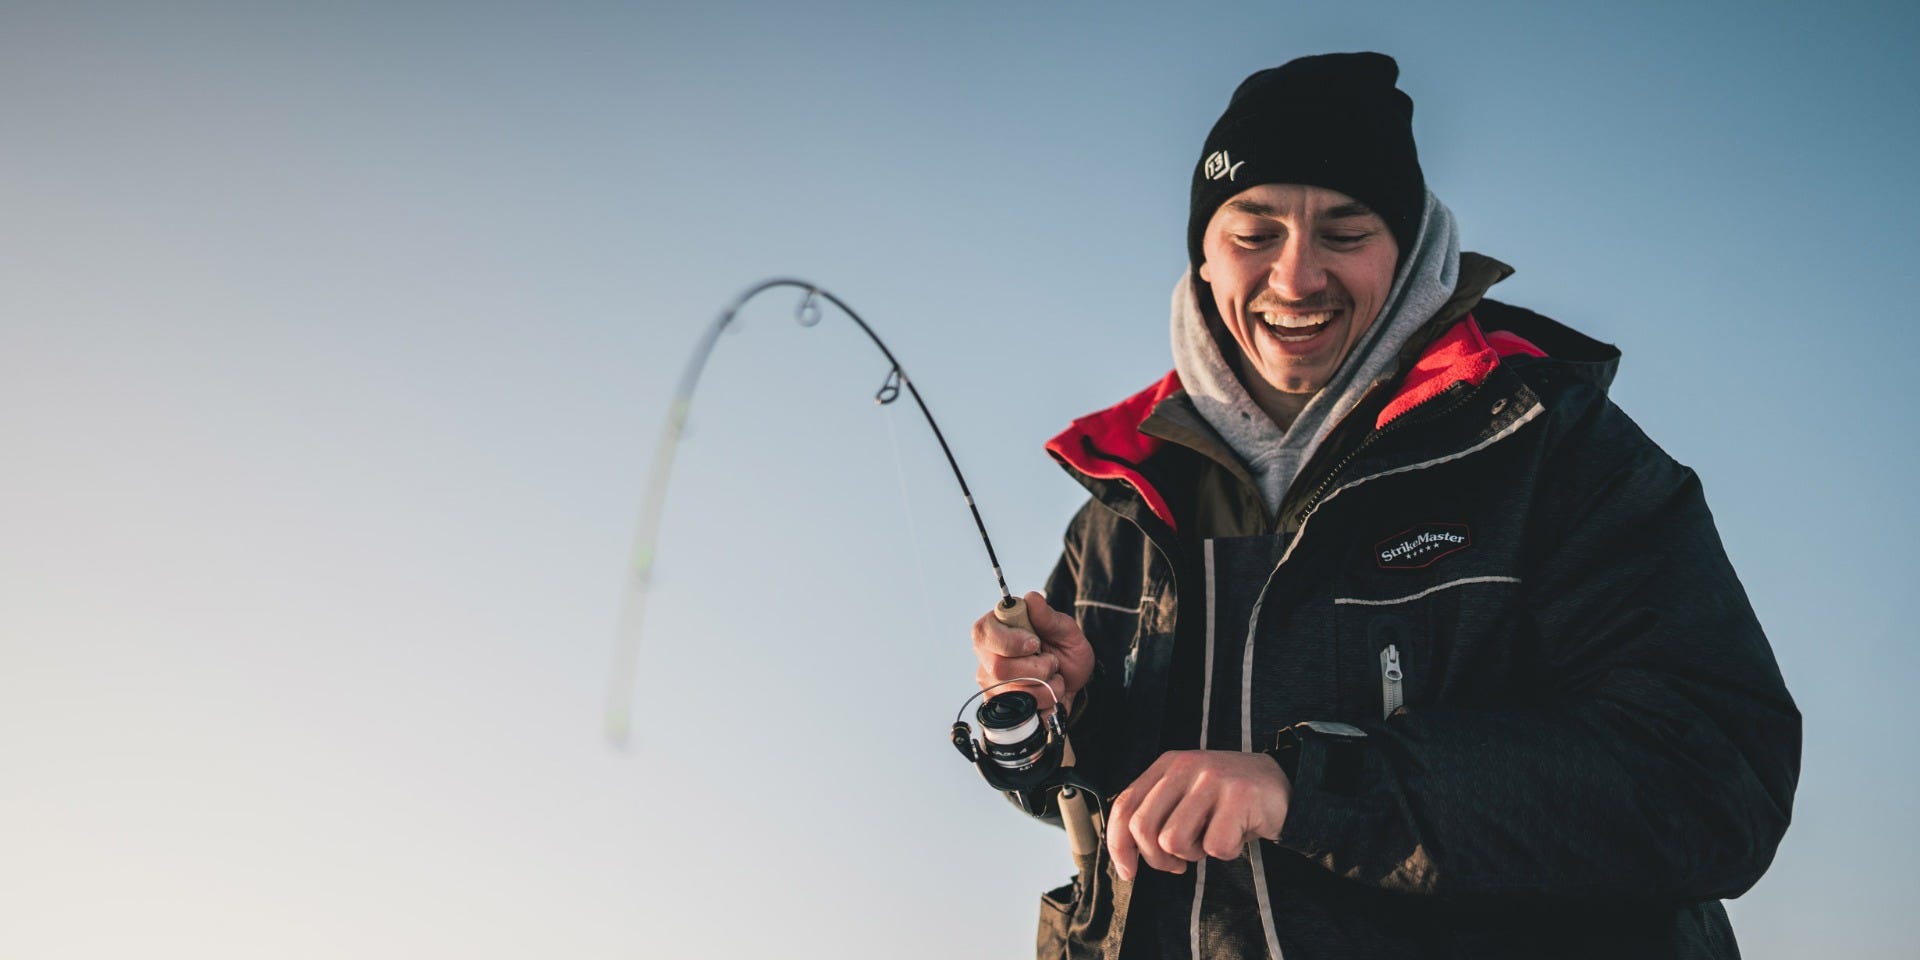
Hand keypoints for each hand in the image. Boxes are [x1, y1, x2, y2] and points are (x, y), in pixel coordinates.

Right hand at [971, 592, 1093, 716]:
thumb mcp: (1066, 630)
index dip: (1010, 641)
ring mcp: (990, 682)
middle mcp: (987, 655)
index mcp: (996, 628)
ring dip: (1044, 687)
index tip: (1035, 644)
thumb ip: (1048, 617)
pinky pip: (1018, 711)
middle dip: (1036, 669)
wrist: (1073, 682)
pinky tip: (1047, 694)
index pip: (985, 633)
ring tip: (1053, 678)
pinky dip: (1042, 704)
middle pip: (998, 667)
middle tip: (1052, 663)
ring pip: (1012, 692)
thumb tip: (1032, 598)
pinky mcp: (999, 705)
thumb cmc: (1064, 650)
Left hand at [1107, 750, 1290, 881]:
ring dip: (1194, 854)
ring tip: (1211, 840)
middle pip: (1143, 827)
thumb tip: (1126, 852)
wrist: (1281, 785)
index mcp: (1166, 765)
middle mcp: (1185, 766)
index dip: (1119, 845)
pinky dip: (1226, 853)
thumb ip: (1158, 813)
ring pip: (1174, 841)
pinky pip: (1214, 847)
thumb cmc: (1228, 800)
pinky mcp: (1239, 796)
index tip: (1128, 871)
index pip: (1124, 806)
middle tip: (1177, 864)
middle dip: (1156, 859)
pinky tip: (1236, 836)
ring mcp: (1212, 779)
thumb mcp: (1187, 796)